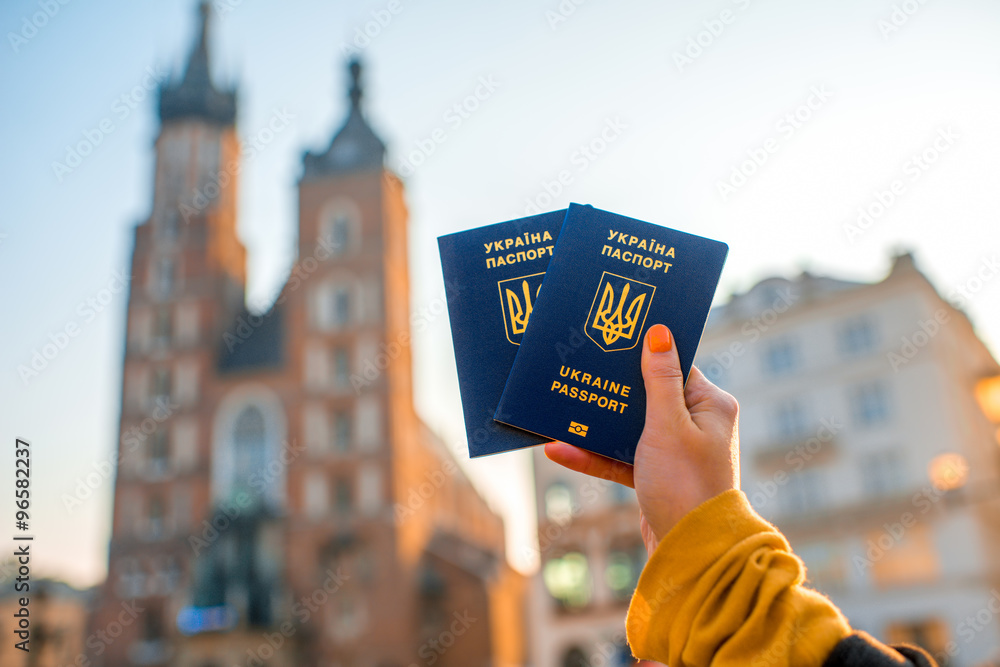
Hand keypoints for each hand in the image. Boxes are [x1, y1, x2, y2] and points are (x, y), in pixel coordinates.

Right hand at [544, 324, 740, 554]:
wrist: (690, 551)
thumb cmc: (686, 484)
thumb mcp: (668, 425)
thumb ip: (660, 379)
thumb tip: (659, 332)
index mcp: (710, 405)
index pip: (675, 367)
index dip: (642, 354)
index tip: (609, 340)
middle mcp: (696, 425)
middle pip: (646, 396)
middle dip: (610, 391)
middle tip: (578, 369)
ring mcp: (675, 452)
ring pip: (629, 429)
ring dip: (595, 426)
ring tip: (559, 412)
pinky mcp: (655, 476)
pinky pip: (620, 458)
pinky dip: (594, 455)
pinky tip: (559, 450)